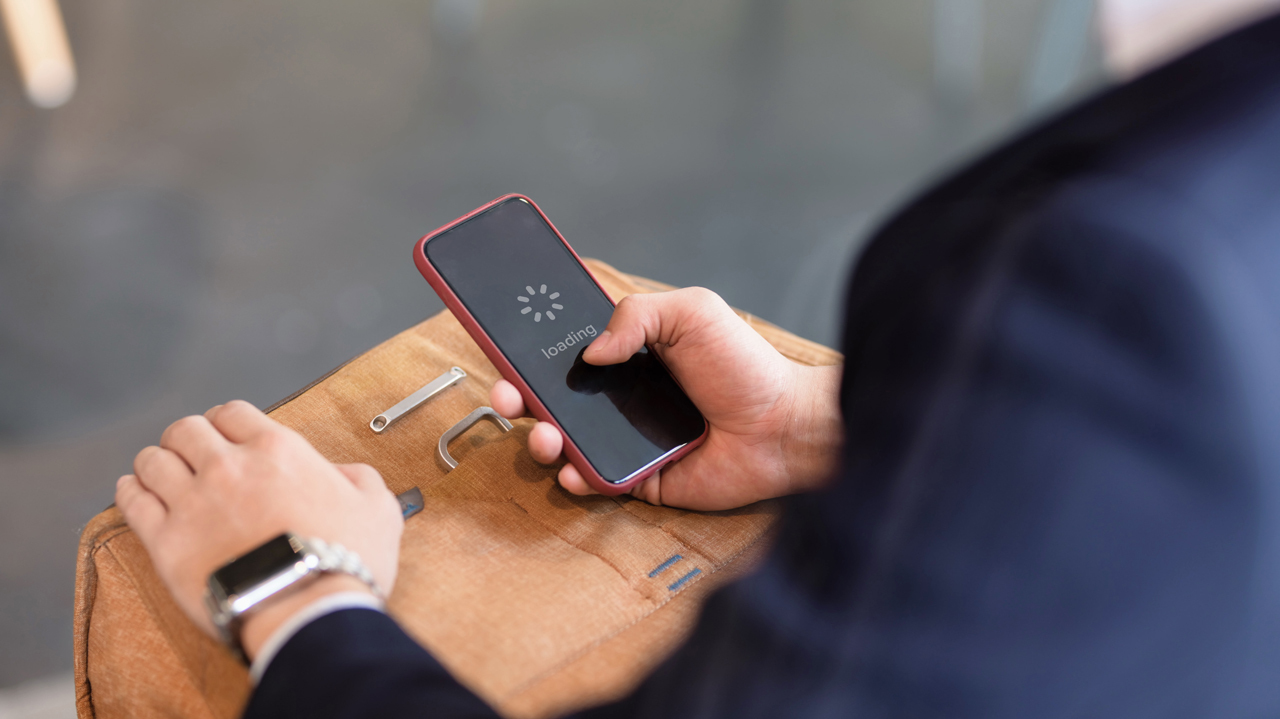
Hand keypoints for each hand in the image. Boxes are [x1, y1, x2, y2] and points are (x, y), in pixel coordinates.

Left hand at [114, 400, 403, 659]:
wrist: (307, 610)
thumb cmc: (346, 561)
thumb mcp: (378, 509)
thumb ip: (360, 479)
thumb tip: (343, 473)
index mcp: (277, 450)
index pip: (233, 412)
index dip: (225, 421)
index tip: (224, 435)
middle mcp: (229, 466)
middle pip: (185, 430)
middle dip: (187, 438)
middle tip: (192, 455)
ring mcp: (193, 502)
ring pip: (153, 460)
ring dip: (157, 462)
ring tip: (162, 474)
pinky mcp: (166, 542)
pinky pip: (132, 501)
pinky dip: (130, 491)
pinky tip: (135, 493)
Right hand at [491, 287, 842, 510]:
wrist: (784, 426)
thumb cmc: (745, 366)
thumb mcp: (691, 313)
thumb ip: (637, 316)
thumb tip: (590, 351)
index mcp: (627, 355)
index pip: (564, 351)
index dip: (529, 349)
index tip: (502, 345)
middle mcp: (619, 397)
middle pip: (551, 399)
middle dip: (516, 397)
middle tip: (507, 396)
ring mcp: (625, 440)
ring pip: (564, 443)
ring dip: (541, 439)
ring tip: (547, 435)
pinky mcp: (639, 479)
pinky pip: (595, 482)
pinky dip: (576, 478)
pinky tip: (575, 469)